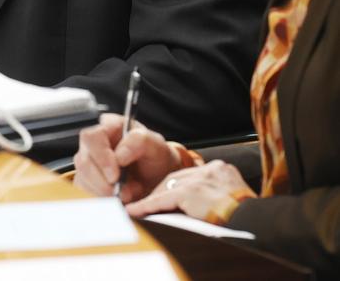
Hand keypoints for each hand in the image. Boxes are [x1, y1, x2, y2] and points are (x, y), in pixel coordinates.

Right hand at [74, 114, 181, 202]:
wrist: (155, 181)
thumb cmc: (155, 159)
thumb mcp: (156, 146)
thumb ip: (139, 142)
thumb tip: (119, 155)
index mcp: (109, 126)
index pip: (93, 137)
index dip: (101, 157)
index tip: (116, 176)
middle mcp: (94, 142)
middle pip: (83, 160)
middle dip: (103, 181)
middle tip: (124, 192)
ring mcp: (87, 160)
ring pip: (83, 178)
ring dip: (105, 192)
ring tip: (127, 194)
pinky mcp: (86, 179)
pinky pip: (84, 192)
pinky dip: (102, 198)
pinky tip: (118, 197)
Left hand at [125, 159, 253, 219]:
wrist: (258, 224)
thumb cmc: (250, 219)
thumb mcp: (235, 202)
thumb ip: (218, 197)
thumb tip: (204, 208)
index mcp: (223, 170)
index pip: (192, 177)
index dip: (177, 188)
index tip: (166, 197)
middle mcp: (211, 169)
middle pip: (178, 179)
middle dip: (162, 192)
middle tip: (148, 204)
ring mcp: (201, 179)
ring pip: (169, 187)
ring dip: (153, 200)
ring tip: (139, 209)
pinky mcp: (191, 191)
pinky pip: (163, 199)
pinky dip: (148, 206)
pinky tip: (136, 211)